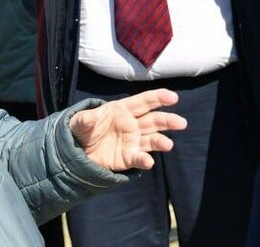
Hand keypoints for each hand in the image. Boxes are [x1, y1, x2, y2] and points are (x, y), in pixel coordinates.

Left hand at [69, 89, 186, 171]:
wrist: (78, 151)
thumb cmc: (84, 129)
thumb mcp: (79, 123)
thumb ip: (84, 119)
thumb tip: (88, 118)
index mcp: (123, 109)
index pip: (144, 102)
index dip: (158, 98)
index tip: (172, 97)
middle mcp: (132, 124)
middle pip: (153, 120)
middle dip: (167, 120)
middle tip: (181, 123)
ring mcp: (132, 141)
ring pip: (151, 139)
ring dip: (161, 141)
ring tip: (168, 145)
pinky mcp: (128, 157)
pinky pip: (139, 157)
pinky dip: (144, 159)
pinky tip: (148, 161)